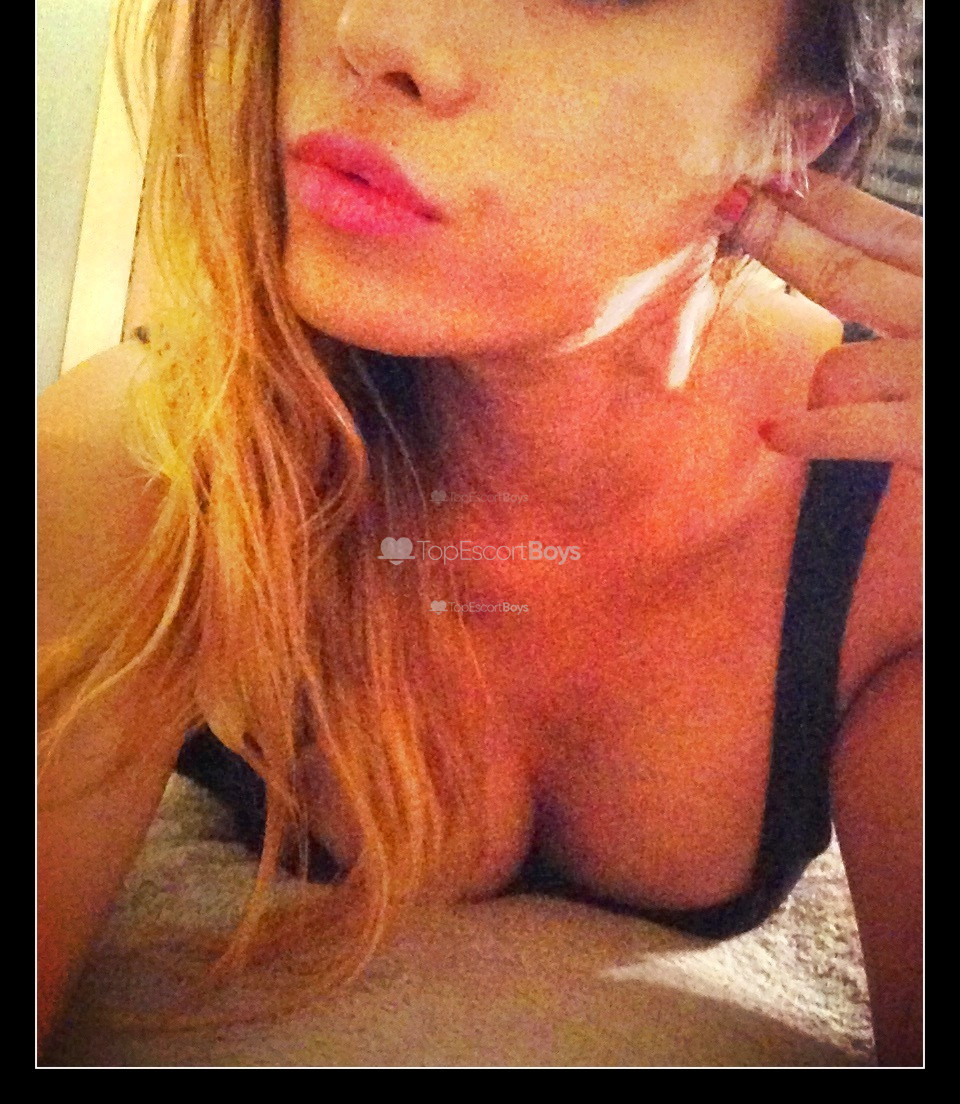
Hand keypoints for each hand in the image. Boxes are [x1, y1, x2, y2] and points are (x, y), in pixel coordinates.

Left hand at [730, 167, 921, 470]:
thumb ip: (919, 284)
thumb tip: (872, 271)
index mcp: (955, 277)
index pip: (885, 228)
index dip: (822, 201)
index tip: (770, 179)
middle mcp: (951, 311)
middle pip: (845, 270)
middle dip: (779, 238)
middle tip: (728, 208)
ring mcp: (943, 369)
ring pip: (838, 364)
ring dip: (821, 390)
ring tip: (819, 417)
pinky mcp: (934, 430)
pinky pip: (848, 426)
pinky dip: (809, 432)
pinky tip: (775, 435)